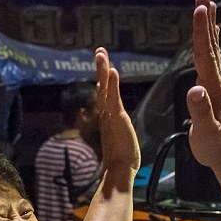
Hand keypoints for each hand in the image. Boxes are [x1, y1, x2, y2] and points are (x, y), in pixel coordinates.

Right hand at [95, 48, 140, 179]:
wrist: (118, 169)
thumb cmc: (121, 159)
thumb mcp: (120, 140)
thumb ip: (118, 132)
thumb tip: (118, 132)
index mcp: (108, 118)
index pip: (105, 95)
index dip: (103, 80)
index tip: (103, 65)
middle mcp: (106, 115)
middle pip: (101, 87)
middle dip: (100, 69)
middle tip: (99, 51)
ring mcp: (110, 116)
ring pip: (105, 89)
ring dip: (103, 71)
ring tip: (101, 54)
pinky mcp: (117, 119)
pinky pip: (113, 98)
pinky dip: (112, 84)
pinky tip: (112, 71)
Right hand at [187, 0, 220, 167]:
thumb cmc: (216, 149)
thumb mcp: (206, 134)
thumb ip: (201, 112)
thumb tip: (194, 89)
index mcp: (213, 90)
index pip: (205, 56)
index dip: (201, 32)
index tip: (200, 8)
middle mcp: (218, 84)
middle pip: (211, 47)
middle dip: (206, 22)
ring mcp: (220, 87)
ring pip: (214, 52)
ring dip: (210, 29)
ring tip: (208, 8)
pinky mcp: (218, 92)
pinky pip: (215, 62)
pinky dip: (213, 46)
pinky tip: (213, 41)